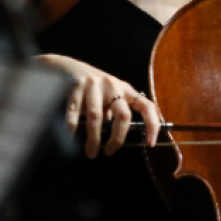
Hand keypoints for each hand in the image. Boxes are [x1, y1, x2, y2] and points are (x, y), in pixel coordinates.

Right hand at [37, 55, 160, 158]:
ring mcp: (94, 84)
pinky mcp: (76, 85)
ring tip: (91, 153)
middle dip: (117, 138)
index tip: (150, 143)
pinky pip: (75, 112)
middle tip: (109, 152)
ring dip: (94, 139)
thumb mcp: (109, 98)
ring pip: (97, 117)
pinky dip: (73, 127)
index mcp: (126, 89)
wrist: (68, 68)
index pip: (146, 106)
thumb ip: (114, 114)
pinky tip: (71, 137)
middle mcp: (113, 85)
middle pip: (122, 115)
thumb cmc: (93, 90)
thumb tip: (116, 140)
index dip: (152, 124)